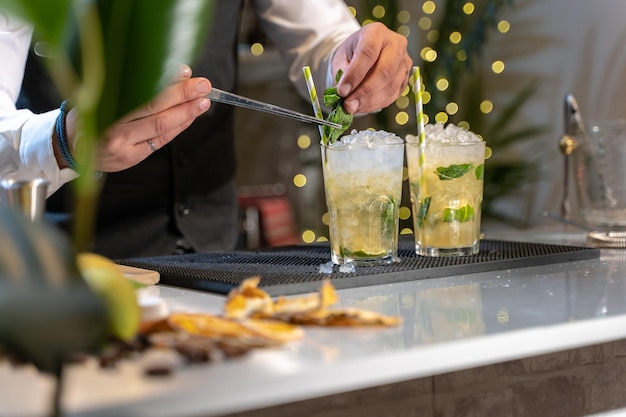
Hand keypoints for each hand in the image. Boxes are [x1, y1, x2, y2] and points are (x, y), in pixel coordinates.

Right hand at [59, 65, 211, 171]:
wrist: (70, 149)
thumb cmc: (87, 115)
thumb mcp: (98, 96)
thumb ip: (131, 88)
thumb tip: (171, 73)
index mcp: (102, 109)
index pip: (141, 95)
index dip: (166, 84)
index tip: (185, 72)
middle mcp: (114, 130)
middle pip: (154, 110)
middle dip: (183, 96)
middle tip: (202, 86)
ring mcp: (125, 146)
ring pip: (161, 127)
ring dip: (186, 113)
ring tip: (203, 101)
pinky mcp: (134, 158)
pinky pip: (161, 140)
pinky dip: (178, 127)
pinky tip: (190, 116)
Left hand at [331, 22, 412, 113]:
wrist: (366, 51)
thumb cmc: (353, 52)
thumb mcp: (341, 56)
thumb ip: (341, 72)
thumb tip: (343, 93)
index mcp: (376, 32)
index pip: (368, 53)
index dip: (355, 74)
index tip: (341, 91)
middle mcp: (395, 44)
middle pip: (384, 71)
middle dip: (364, 92)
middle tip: (348, 106)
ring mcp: (404, 62)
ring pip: (390, 86)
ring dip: (369, 101)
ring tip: (352, 108)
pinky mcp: (406, 78)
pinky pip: (393, 95)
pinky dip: (376, 104)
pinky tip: (362, 106)